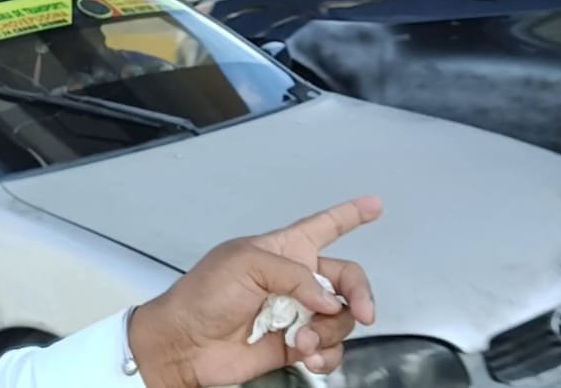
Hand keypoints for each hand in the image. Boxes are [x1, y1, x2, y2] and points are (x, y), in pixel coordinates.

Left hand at [127, 196, 381, 387]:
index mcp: (283, 250)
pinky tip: (308, 356)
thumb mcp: (245, 265)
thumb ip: (293, 275)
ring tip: (301, 339)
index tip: (374, 205)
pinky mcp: (295, 345)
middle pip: (347, 279)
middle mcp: (295, 280)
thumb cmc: (202, 296)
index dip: (351, 214)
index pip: (324, 226)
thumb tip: (327, 299)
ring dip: (329, 331)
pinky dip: (326, 355)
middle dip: (361, 294)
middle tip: (363, 310)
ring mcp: (297, 314)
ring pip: (341, 318)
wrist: (185, 344)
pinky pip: (329, 349)